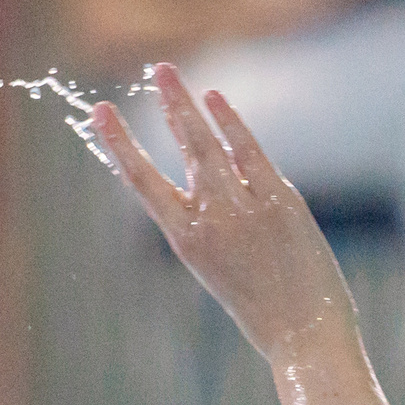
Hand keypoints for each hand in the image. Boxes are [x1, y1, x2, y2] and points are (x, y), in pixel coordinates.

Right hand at [85, 66, 382, 404]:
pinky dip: (232, 123)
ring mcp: (242, 208)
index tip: (101, 113)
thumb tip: (226, 164)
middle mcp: (207, 218)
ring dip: (187, 102)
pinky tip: (215, 98)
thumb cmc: (265, 306)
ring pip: (208, 144)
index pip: (142, 181)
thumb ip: (218, 215)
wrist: (302, 335)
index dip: (119, 144)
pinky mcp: (278, 202)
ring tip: (168, 71)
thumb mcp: (222, 265)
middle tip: (155, 69)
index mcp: (184, 239)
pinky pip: (249, 152)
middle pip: (180, 149)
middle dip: (166, 105)